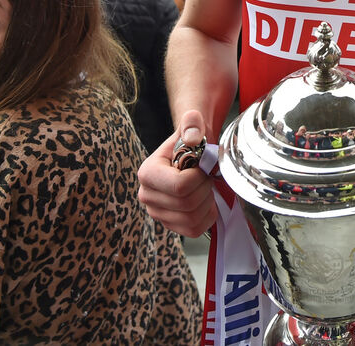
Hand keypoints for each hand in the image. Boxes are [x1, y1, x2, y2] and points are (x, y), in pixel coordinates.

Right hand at [136, 110, 214, 236]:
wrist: (189, 153)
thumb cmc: (190, 140)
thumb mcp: (192, 125)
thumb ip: (192, 123)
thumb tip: (192, 137)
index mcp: (148, 173)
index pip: (179, 186)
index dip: (199, 178)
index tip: (202, 166)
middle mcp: (147, 196)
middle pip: (187, 204)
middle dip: (205, 189)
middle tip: (206, 176)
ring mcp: (157, 212)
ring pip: (191, 220)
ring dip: (207, 203)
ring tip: (204, 187)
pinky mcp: (169, 224)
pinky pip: (193, 230)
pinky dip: (206, 217)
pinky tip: (205, 201)